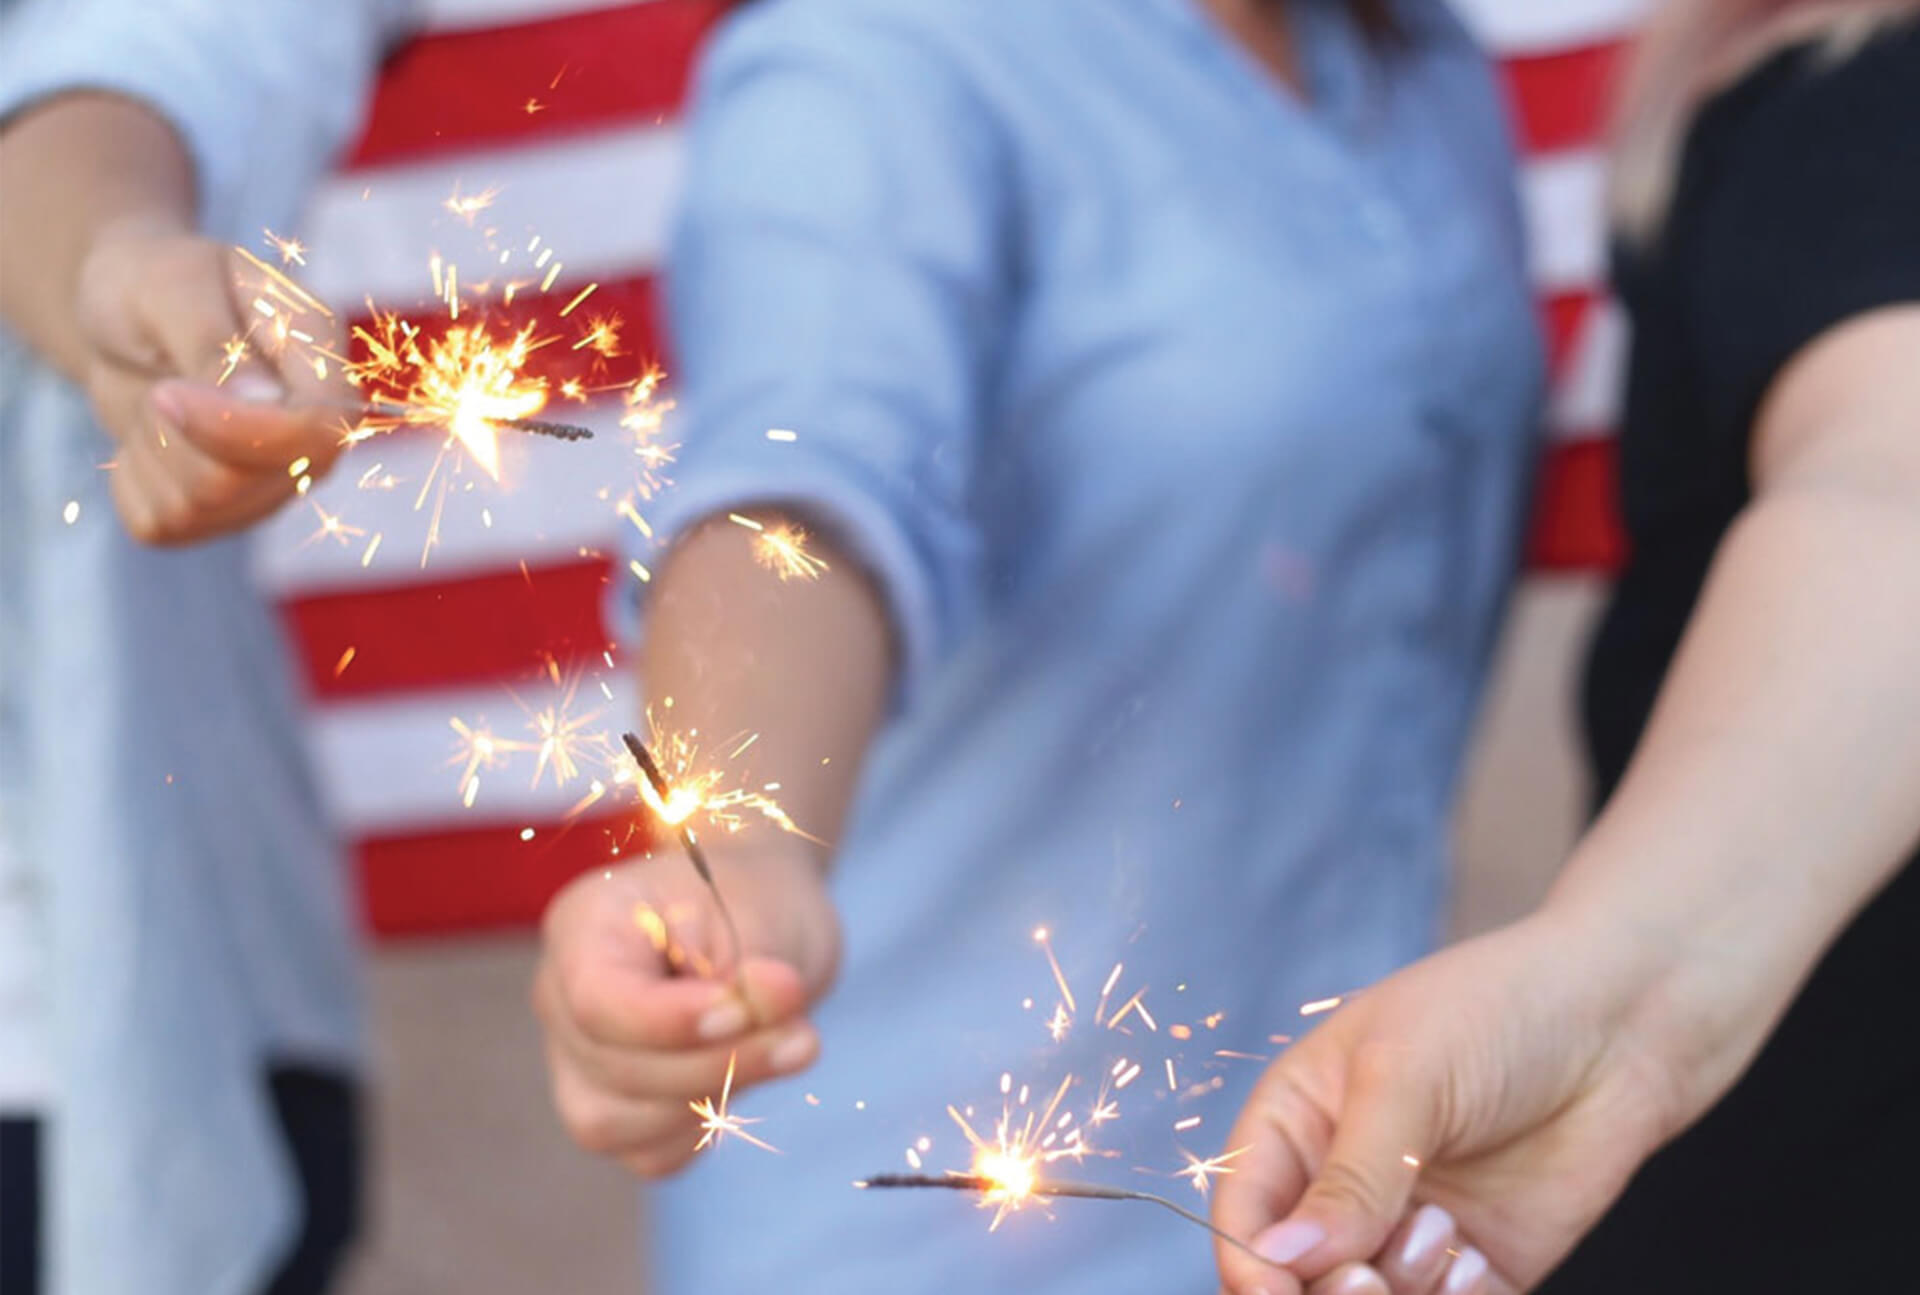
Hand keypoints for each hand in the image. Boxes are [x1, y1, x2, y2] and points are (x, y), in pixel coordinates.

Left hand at [72, 217, 345, 543]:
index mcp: (321, 361)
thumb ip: (214, 337)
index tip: (165, 393)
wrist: (124, 315)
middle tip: (160, 381)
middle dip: (175, 432)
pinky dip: (131, 478)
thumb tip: (262, 400)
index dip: (241, 428)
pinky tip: (150, 435)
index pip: (320, 430)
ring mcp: (272, 482)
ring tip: (159, 400)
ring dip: (150, 449)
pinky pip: (162, 523)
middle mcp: (313, 435)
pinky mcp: (220, 514)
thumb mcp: (171, 284)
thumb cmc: (154, 282)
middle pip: (245, 480)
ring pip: (199, 506)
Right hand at [534, 840, 840, 1175]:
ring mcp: (574, 1060)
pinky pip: (649, 1152)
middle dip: (717, 1064)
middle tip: (802, 1038)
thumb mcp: (765, 912)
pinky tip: (748, 1075)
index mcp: (586, 923)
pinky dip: (707, 1127)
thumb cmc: (752, 902)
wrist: (756, 920)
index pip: (597, 1000)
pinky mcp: (611, 1110)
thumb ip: (758, 961)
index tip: (743, 1012)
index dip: (670, 1024)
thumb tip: (769, 999)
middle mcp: (560, 996)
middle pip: (613, 1066)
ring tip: (788, 1046)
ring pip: (617, 1124)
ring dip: (714, 1099)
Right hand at [1212, 912, 1692, 1294]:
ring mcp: (1410, 1228)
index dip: (1253, 1264)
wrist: (1625, 1019)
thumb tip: (1280, 1256)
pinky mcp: (1479, 1264)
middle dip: (1328, 1292)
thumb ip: (1348, 1178)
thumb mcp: (1404, 1077)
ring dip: (1400, 1294)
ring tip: (1444, 1236)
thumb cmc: (1495, 1010)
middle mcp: (1344, 1185)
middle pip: (1299, 1278)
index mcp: (1296, 1122)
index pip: (1245, 1215)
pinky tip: (1480, 1257)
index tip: (1280, 1290)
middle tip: (1370, 1278)